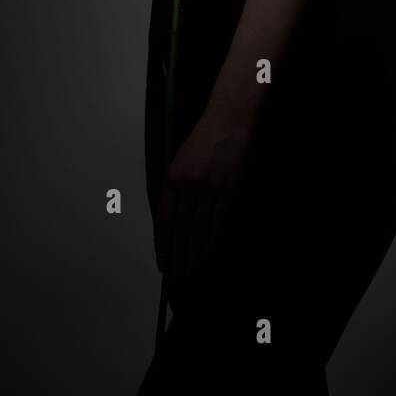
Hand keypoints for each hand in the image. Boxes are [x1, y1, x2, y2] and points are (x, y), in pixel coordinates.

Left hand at [155, 105, 255, 288]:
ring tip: (192, 274)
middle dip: (177, 258)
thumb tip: (174, 214)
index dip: (163, 245)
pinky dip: (214, 242)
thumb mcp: (184, 158)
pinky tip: (211, 255)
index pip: (163, 221)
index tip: (163, 263)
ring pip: (198, 231)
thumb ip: (178, 186)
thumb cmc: (209, 136)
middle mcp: (187, 185)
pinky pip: (219, 223)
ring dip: (194, 256)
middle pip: (179, 231)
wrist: (232, 116)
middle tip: (176, 279)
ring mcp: (208, 188)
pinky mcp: (229, 189)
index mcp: (172, 178)